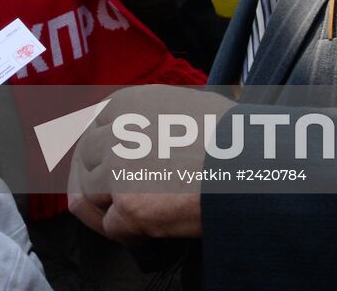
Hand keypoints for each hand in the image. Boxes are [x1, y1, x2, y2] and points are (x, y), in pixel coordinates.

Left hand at [68, 86, 233, 242]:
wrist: (252, 165)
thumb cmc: (230, 138)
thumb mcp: (181, 106)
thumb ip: (145, 118)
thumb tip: (123, 139)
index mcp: (127, 103)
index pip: (92, 127)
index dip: (98, 152)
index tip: (104, 168)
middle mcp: (117, 130)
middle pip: (85, 160)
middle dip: (96, 182)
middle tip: (118, 199)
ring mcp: (119, 168)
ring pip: (90, 194)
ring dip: (110, 208)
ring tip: (138, 215)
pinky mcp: (128, 205)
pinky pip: (111, 226)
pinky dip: (129, 234)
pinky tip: (151, 231)